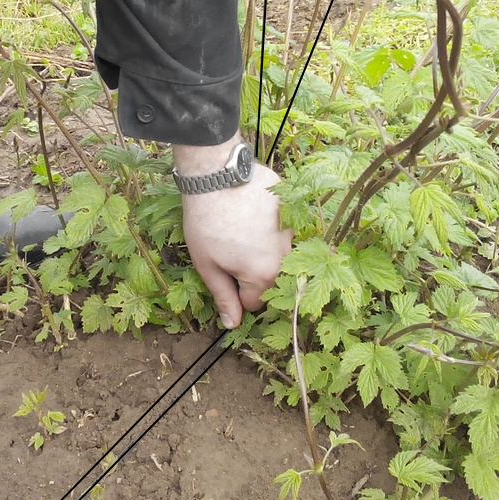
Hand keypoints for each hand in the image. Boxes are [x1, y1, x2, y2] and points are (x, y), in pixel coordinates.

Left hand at [174, 136, 292, 328]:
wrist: (215, 175)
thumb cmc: (205, 223)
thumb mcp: (207, 266)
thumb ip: (223, 297)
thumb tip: (232, 324)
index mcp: (265, 274)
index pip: (253, 302)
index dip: (234, 292)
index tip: (221, 272)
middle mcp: (286, 256)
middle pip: (269, 278)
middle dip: (250, 271)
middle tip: (228, 249)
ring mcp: (293, 229)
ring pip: (277, 251)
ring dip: (261, 247)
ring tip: (238, 228)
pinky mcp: (292, 206)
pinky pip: (281, 225)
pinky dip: (266, 223)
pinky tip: (248, 211)